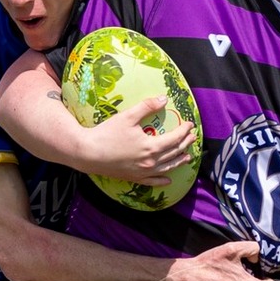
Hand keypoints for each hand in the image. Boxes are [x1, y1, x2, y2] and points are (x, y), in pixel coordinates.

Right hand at [83, 95, 199, 184]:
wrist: (87, 153)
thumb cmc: (106, 133)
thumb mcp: (127, 116)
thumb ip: (147, 107)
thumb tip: (164, 99)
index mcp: (151, 147)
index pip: (174, 138)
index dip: (184, 131)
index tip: (190, 124)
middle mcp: (150, 162)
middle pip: (174, 153)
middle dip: (185, 144)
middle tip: (192, 137)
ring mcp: (143, 172)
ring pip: (167, 168)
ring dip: (179, 161)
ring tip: (187, 156)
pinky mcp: (134, 178)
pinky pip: (152, 182)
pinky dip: (162, 181)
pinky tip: (168, 180)